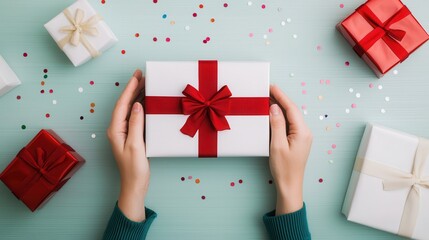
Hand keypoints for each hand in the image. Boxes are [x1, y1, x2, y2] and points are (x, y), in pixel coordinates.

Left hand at [107, 69, 148, 221]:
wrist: (135, 184)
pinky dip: (142, 106)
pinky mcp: (132, 135)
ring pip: (131, 108)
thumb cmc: (134, 168)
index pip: (122, 104)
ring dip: (138, 95)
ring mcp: (125, 132)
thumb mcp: (136, 144)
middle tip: (142, 74)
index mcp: (115, 129)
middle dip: (133, 88)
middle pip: (125, 104)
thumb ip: (136, 123)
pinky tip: (147, 100)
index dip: (129, 88)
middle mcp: (118, 128)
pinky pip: (136, 116)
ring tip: (146, 83)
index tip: (137, 76)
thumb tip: (137, 104)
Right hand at [269, 85, 312, 214]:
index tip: (271, 86)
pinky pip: (289, 123)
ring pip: (291, 116)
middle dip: (280, 99)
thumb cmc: (284, 168)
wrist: (289, 185)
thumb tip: (274, 108)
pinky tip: (273, 113)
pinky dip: (281, 116)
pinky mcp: (297, 140)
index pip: (291, 108)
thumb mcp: (277, 145)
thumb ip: (277, 124)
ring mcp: (302, 136)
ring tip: (268, 97)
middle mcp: (305, 132)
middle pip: (292, 110)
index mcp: (302, 132)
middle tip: (267, 89)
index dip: (281, 96)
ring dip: (280, 106)